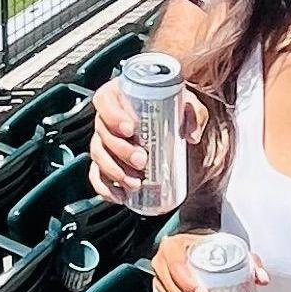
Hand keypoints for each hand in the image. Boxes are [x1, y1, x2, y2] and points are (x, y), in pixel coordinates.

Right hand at [88, 74, 183, 205]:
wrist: (176, 131)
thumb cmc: (174, 111)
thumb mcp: (188, 105)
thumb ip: (194, 114)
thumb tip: (191, 135)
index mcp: (121, 95)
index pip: (105, 100)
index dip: (113, 115)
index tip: (130, 129)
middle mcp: (109, 118)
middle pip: (102, 132)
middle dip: (120, 150)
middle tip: (141, 160)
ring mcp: (105, 141)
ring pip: (98, 155)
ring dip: (114, 171)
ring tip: (135, 182)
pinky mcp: (107, 162)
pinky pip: (96, 175)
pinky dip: (105, 187)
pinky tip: (120, 196)